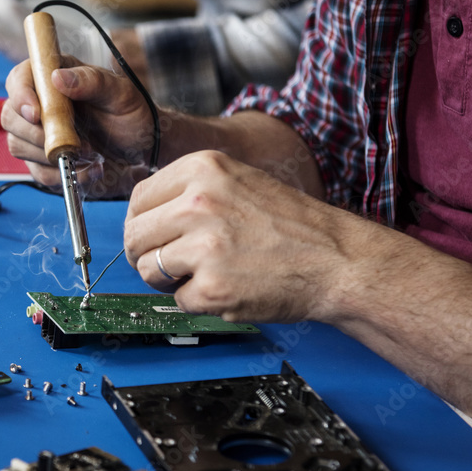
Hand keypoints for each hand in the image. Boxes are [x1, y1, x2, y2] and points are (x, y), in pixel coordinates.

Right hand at [2, 57, 156, 197]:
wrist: (145, 150)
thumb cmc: (134, 115)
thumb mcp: (121, 93)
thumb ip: (91, 81)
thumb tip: (58, 77)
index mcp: (54, 77)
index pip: (18, 79)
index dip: (21, 95)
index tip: (36, 113)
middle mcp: (41, 105)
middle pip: (10, 116)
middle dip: (36, 133)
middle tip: (71, 140)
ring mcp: (39, 135)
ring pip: (18, 145)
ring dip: (50, 154)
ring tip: (88, 152)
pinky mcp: (45, 162)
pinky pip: (38, 173)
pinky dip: (62, 175)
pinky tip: (89, 169)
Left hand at [124, 150, 352, 321]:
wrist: (336, 260)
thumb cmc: (291, 225)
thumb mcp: (238, 182)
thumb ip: (189, 192)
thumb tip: (143, 214)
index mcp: (202, 169)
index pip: (138, 199)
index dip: (141, 223)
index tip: (151, 236)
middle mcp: (199, 203)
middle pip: (135, 236)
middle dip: (146, 254)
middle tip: (170, 263)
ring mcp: (204, 247)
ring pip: (148, 270)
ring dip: (169, 279)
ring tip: (205, 273)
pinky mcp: (212, 288)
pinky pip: (178, 300)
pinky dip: (197, 301)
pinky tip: (227, 287)